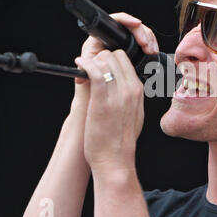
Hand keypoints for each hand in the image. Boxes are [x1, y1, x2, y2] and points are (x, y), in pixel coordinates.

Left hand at [73, 13, 158, 174]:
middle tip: (90, 67)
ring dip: (92, 61)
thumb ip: (131, 97)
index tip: (100, 66)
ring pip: (106, 60)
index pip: (126, 60)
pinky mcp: (102, 101)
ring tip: (83, 68)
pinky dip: (85, 64)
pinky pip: (95, 72)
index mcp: (138, 92)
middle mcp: (131, 90)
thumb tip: (123, 84)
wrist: (115, 159)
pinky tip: (79, 65)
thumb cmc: (121, 140)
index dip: (111, 59)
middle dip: (101, 57)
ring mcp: (118, 95)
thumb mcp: (135, 114)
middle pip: (116, 56)